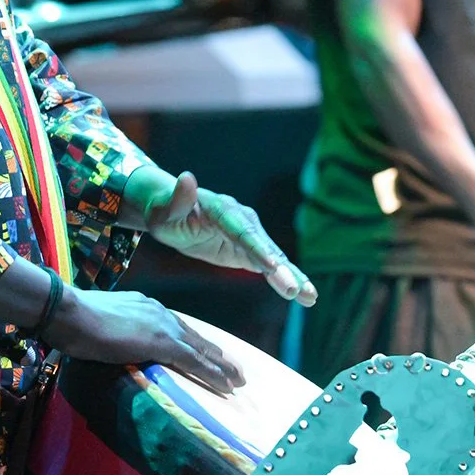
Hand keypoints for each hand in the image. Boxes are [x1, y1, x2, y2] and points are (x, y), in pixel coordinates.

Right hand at [46, 288, 243, 395]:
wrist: (71, 312)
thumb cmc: (76, 318)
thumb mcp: (103, 320)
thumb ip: (117, 328)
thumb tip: (116, 339)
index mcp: (146, 306)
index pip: (177, 327)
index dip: (194, 342)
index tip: (208, 353)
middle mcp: (160, 312)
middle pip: (195, 337)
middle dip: (216, 354)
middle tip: (234, 368)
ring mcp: (163, 326)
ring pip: (201, 349)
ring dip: (221, 366)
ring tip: (237, 380)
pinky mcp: (162, 342)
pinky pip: (194, 361)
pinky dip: (212, 374)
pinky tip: (225, 385)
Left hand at [139, 169, 318, 305]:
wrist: (173, 212)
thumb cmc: (165, 211)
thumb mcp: (164, 209)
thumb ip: (177, 198)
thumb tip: (186, 178)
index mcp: (223, 209)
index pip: (241, 230)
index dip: (257, 247)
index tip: (271, 264)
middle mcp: (243, 220)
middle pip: (264, 246)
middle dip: (281, 269)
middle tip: (296, 290)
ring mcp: (250, 235)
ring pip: (275, 258)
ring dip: (293, 277)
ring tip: (310, 297)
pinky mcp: (250, 250)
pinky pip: (272, 267)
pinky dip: (288, 279)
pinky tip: (305, 296)